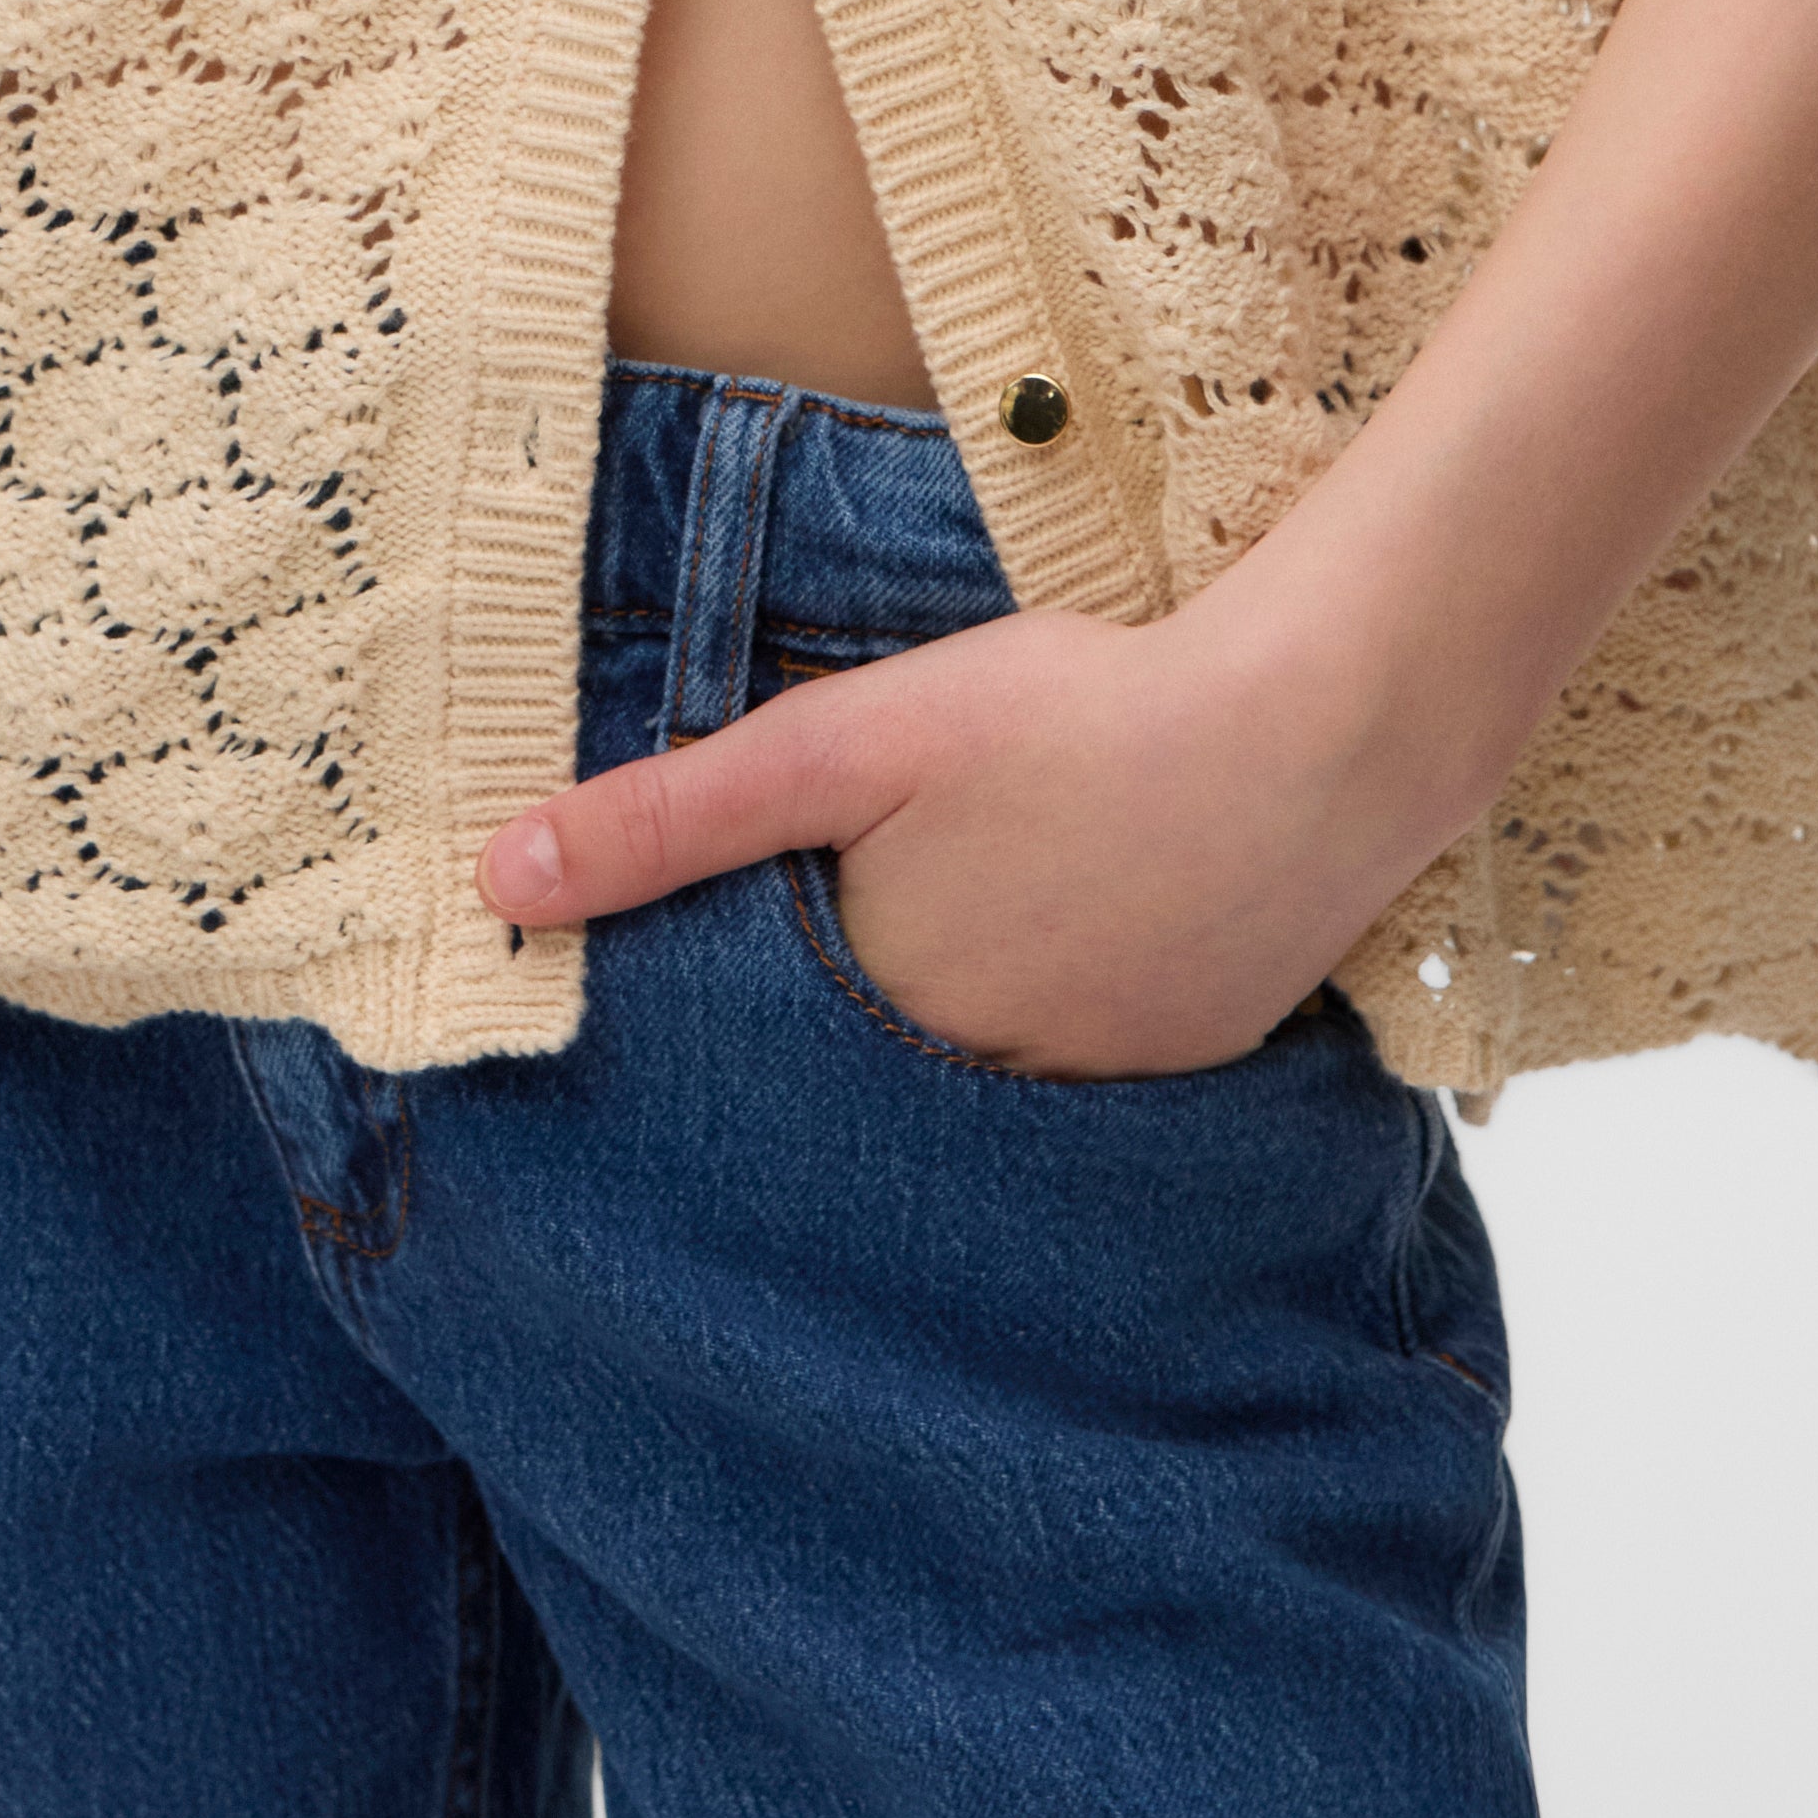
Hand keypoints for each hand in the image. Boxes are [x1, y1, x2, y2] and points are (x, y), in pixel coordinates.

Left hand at [476, 585, 1455, 1082]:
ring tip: (971, 916)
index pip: (765, 1052)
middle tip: (867, 914)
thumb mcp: (849, 742)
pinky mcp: (1189, 1065)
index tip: (707, 968)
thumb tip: (498, 878)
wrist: (1318, 736)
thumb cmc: (1074, 720)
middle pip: (873, 1073)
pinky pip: (1083, 1069)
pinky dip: (1061, 1007)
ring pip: (977, 1071)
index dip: (729, 1003)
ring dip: (956, 1017)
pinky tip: (1077, 925)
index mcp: (884, 1028)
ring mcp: (1099, 1096)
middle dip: (841, 1027)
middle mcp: (981, 1097)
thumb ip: (677, 813)